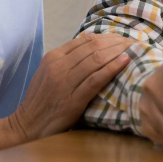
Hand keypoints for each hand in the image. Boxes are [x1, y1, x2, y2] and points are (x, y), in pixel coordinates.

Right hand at [0, 34, 131, 151]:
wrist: (27, 125)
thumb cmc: (42, 100)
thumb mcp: (49, 73)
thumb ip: (68, 60)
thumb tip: (93, 48)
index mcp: (54, 57)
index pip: (85, 40)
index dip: (107, 36)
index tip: (123, 38)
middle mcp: (59, 66)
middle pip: (94, 47)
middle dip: (117, 42)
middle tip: (134, 42)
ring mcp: (65, 82)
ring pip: (96, 59)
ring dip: (119, 52)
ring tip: (134, 49)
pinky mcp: (73, 99)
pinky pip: (96, 79)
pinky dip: (113, 68)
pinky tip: (126, 61)